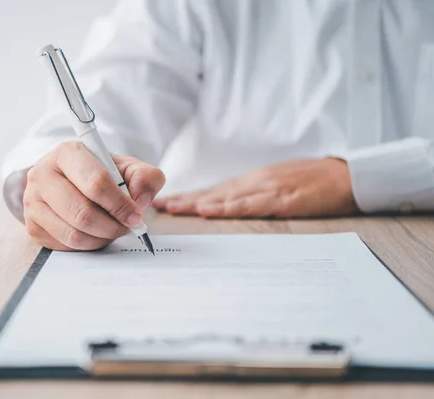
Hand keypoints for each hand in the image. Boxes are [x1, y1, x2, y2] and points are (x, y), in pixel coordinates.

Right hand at [24, 141, 164, 250]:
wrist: (72, 181)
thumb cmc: (101, 173)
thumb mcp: (127, 168)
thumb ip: (145, 178)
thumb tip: (140, 202)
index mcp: (67, 153)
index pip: (96, 183)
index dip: (120, 204)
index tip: (136, 216)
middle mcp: (42, 174)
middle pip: (82, 212)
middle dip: (112, 226)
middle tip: (127, 227)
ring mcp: (32, 201)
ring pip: (74, 233)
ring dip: (101, 237)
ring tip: (113, 229)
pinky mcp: (32, 225)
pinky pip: (65, 245)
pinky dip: (88, 245)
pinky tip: (95, 233)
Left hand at [153, 158, 358, 217]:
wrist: (346, 175)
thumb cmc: (314, 180)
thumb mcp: (280, 183)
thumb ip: (257, 194)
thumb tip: (233, 205)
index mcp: (254, 182)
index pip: (216, 191)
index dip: (190, 197)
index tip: (167, 202)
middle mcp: (255, 183)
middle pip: (213, 192)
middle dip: (184, 200)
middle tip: (158, 206)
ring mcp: (267, 189)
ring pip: (225, 197)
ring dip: (197, 203)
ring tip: (173, 208)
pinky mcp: (282, 199)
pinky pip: (250, 205)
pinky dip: (228, 208)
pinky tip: (209, 210)